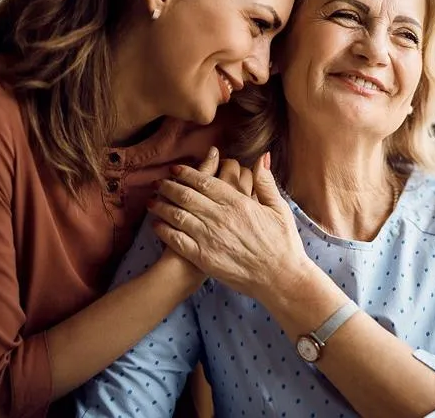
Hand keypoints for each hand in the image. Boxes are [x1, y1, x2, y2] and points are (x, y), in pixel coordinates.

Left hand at [149, 152, 308, 301]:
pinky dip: (164, 230)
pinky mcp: (204, 258)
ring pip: (178, 216)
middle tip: (158, 182)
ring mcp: (210, 238)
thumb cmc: (283, 243)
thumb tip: (262, 157)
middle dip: (169, 186)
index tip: (175, 169)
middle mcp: (220, 217)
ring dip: (161, 206)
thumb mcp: (279, 208)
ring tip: (152, 201)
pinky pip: (177, 240)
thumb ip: (266, 182)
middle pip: (186, 196)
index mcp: (238, 202)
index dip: (187, 173)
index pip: (205, 182)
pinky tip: (156, 225)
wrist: (280, 278)